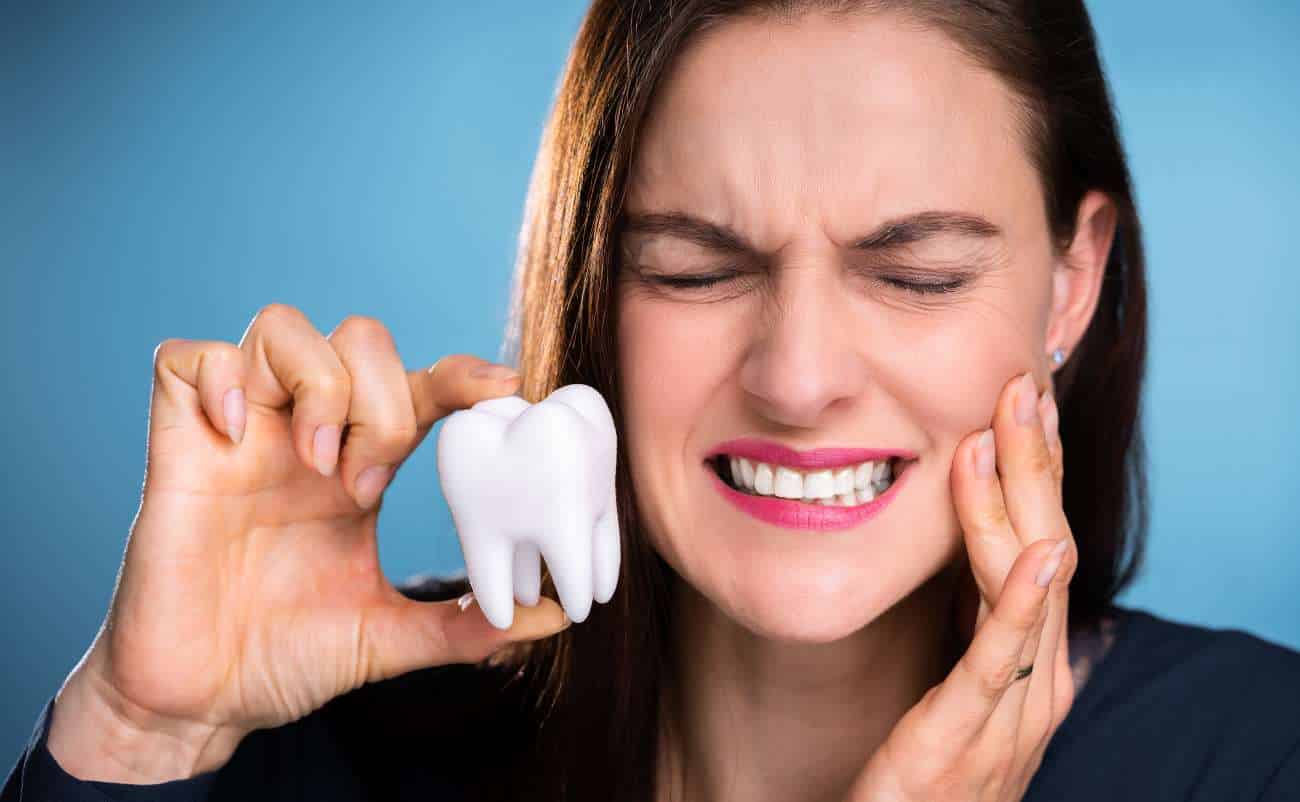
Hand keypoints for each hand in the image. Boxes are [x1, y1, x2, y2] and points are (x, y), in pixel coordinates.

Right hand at [47, 304, 570, 782]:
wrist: (202, 702)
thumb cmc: (288, 660)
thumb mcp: (390, 639)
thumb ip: (468, 626)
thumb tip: (553, 617)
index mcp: (361, 467)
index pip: (418, 386)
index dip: (461, 374)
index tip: (503, 389)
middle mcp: (304, 436)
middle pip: (359, 339)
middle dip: (380, 399)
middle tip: (366, 485)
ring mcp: (242, 435)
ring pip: (283, 328)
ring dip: (317, 385)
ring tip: (315, 465)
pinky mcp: (178, 448)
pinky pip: (187, 360)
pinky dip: (220, 376)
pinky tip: (235, 431)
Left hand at [847, 371, 1076, 801]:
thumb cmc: (931, 769)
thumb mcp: (961, 681)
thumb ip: (980, 626)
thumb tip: (995, 560)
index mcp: (1031, 658)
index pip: (1042, 542)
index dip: (1036, 470)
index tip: (1024, 399)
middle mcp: (1038, 675)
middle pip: (1046, 546)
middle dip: (1035, 463)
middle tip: (1021, 384)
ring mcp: (1013, 707)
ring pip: (1028, 584)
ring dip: (1021, 501)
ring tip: (1010, 429)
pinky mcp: (970, 733)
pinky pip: (1001, 658)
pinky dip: (1022, 600)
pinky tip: (1041, 551)